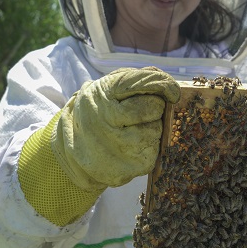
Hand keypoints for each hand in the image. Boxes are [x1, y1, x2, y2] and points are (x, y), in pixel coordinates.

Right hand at [52, 67, 180, 187]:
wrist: (74, 151)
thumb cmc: (100, 111)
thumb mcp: (108, 87)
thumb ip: (136, 79)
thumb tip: (167, 85)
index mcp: (104, 92)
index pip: (143, 81)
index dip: (163, 84)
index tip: (172, 91)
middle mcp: (106, 119)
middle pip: (153, 107)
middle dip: (155, 107)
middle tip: (143, 111)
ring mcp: (116, 146)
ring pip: (156, 130)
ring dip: (153, 127)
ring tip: (134, 129)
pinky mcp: (127, 168)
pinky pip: (155, 151)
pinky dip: (150, 146)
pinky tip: (133, 145)